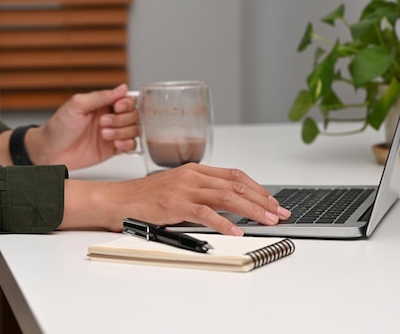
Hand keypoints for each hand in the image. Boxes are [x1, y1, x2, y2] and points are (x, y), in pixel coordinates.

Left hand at [27, 84, 138, 169]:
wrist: (49, 152)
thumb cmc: (58, 127)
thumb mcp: (77, 105)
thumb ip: (101, 96)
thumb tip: (122, 88)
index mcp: (103, 104)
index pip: (127, 99)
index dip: (126, 104)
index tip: (116, 107)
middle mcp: (111, 117)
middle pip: (134, 115)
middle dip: (121, 119)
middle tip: (103, 123)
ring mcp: (113, 133)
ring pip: (134, 130)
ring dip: (122, 132)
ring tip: (104, 135)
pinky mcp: (113, 150)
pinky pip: (131, 146)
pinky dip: (127, 145)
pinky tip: (115, 145)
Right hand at [60, 163, 290, 235]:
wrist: (119, 200)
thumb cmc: (147, 198)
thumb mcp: (180, 190)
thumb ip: (202, 194)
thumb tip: (230, 207)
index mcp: (196, 170)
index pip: (235, 175)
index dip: (257, 188)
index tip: (272, 201)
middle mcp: (193, 175)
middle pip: (236, 185)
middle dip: (262, 199)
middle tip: (279, 212)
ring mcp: (184, 188)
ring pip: (226, 196)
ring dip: (251, 209)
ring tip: (267, 220)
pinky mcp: (175, 204)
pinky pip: (205, 212)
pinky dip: (223, 222)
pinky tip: (236, 230)